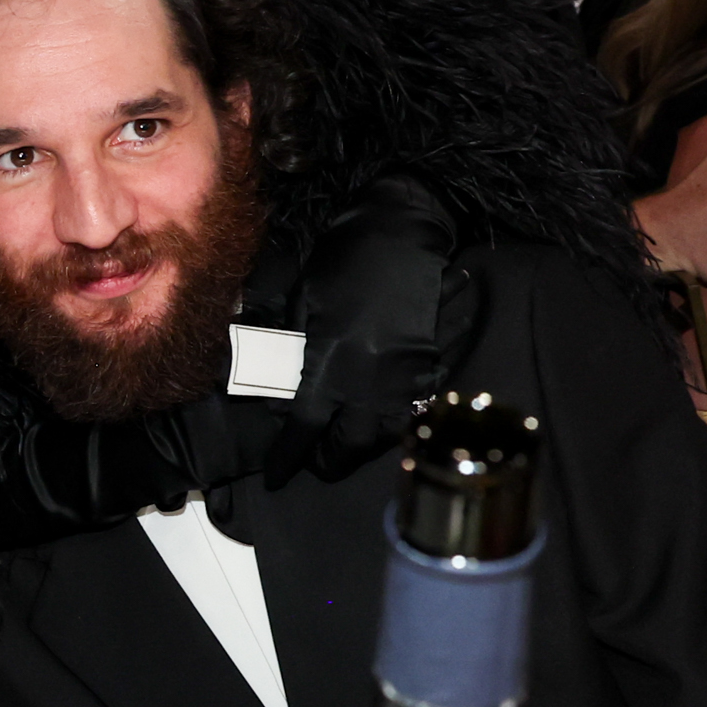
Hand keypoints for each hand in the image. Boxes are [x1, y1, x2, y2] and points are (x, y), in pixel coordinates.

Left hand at [271, 170, 473, 483]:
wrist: (404, 230)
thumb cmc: (345, 259)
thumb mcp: (301, 301)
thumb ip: (288, 350)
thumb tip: (278, 392)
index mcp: (331, 360)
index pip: (305, 426)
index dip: (288, 456)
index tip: (275, 476)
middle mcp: (370, 376)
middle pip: (351, 445)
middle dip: (329, 461)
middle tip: (314, 462)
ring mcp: (405, 374)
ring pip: (385, 436)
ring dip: (362, 449)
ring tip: (342, 446)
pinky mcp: (431, 364)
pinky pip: (411, 412)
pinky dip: (390, 427)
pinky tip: (374, 424)